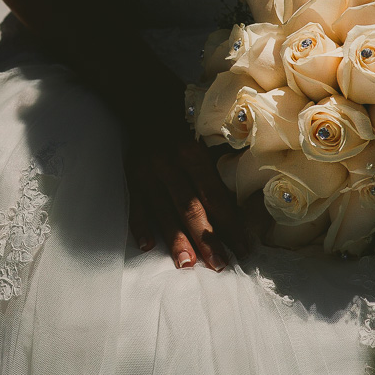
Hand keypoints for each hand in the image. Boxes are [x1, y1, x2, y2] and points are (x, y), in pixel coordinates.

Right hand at [123, 117, 250, 269]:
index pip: (214, 196)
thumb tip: (243, 209)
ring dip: (175, 239)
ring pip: (162, 211)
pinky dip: (140, 226)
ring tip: (187, 263)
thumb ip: (218, 172)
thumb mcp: (204, 144)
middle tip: (219, 264)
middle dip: (206, 238)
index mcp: (191, 155)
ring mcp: (146, 173)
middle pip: (189, 207)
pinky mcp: (131, 179)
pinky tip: (147, 246)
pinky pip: (136, 206)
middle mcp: (168, 165)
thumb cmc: (184, 134)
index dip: (230, 223)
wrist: (147, 110)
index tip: (242, 247)